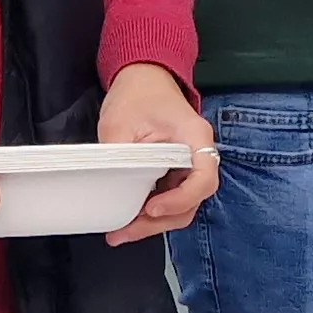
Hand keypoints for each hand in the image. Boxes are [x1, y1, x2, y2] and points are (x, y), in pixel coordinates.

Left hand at [95, 62, 219, 245]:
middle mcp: (200, 156)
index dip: (180, 199)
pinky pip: (170, 200)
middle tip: (126, 230)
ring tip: (121, 233)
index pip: (203, 179)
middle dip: (159, 221)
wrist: (143, 79)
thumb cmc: (137, 94)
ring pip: (181, 207)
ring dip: (154, 223)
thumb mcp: (120, 123)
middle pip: (192, 201)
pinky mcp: (176, 174)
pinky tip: (128, 221)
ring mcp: (189, 167)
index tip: (151, 207)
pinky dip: (151, 214)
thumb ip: (119, 157)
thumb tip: (109, 190)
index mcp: (196, 138)